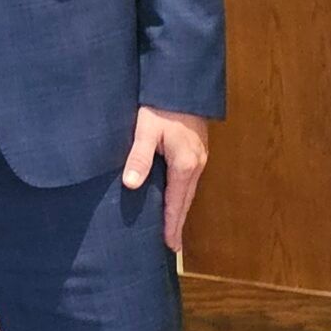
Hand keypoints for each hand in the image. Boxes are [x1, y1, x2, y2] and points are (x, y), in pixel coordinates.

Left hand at [122, 107, 209, 252]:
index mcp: (185, 164)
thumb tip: (131, 184)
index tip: (170, 246)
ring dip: (180, 208)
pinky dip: (182, 193)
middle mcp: (197, 164)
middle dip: (178, 222)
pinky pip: (189, 178)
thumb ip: (138, 157)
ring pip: (189, 189)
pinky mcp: (196, 149)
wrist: (181, 84)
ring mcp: (199, 156)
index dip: (172, 225)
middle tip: (172, 244)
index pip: (177, 203)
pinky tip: (175, 196)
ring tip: (172, 225)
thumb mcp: (145, 130)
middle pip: (186, 200)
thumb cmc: (160, 106)